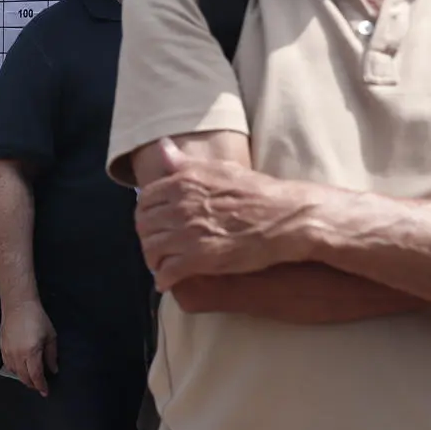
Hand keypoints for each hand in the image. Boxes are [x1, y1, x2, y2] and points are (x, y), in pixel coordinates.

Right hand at [0, 299, 57, 395]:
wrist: (18, 304)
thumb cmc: (37, 318)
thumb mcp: (50, 336)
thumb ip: (51, 355)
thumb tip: (53, 370)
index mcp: (31, 352)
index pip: (36, 375)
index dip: (41, 386)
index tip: (45, 392)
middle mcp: (18, 355)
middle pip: (24, 377)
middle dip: (32, 384)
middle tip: (39, 386)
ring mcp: (8, 352)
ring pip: (15, 373)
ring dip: (23, 378)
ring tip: (31, 378)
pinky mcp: (1, 348)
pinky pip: (7, 365)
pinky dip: (15, 371)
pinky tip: (20, 369)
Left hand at [136, 137, 311, 290]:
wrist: (286, 218)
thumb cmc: (260, 193)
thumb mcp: (222, 169)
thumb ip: (187, 164)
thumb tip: (163, 148)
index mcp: (184, 182)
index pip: (145, 198)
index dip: (147, 213)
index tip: (154, 222)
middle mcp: (180, 206)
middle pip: (144, 225)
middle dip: (147, 237)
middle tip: (156, 246)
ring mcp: (188, 233)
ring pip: (150, 249)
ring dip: (153, 259)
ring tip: (161, 265)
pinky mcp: (199, 259)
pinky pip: (166, 272)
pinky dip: (164, 279)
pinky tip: (169, 281)